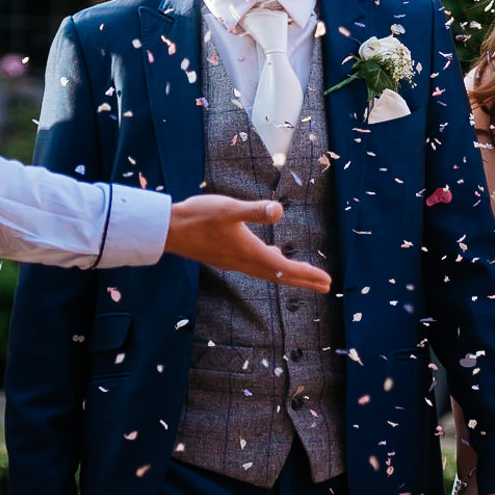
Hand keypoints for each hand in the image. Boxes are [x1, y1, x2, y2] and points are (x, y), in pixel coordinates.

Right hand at [165, 195, 334, 291]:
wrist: (168, 231)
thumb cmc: (198, 217)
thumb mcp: (229, 209)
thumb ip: (255, 211)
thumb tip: (279, 210)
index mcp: (250, 252)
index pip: (286, 268)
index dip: (308, 275)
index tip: (327, 281)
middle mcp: (244, 262)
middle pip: (280, 276)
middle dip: (304, 280)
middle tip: (325, 286)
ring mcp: (234, 262)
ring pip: (268, 273)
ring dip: (289, 276)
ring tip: (305, 276)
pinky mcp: (225, 258)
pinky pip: (256, 269)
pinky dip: (271, 268)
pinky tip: (271, 258)